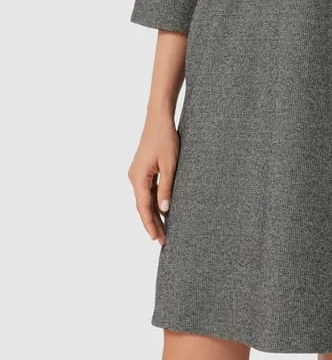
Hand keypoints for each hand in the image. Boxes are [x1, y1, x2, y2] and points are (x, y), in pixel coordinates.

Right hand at [127, 114, 178, 245]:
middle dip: (152, 223)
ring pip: (145, 199)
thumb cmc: (165, 139)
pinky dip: (154, 202)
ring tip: (163, 230)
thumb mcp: (170, 165)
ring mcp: (137, 173)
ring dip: (153, 214)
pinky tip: (162, 210)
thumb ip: (167, 187)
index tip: (158, 239)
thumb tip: (165, 210)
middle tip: (163, 241)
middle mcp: (134, 177)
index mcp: (138, 178)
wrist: (158, 119)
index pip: (144, 208)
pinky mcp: (142, 169)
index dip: (151, 225)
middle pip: (142, 206)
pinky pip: (147, 190)